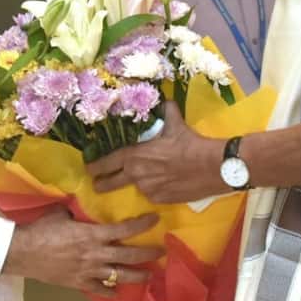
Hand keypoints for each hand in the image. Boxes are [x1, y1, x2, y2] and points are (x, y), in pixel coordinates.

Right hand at [2, 209, 162, 296]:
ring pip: (120, 276)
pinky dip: (111, 291)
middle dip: (148, 254)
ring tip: (149, 276)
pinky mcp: (79, 284)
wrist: (23, 253)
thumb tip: (82, 207)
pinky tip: (117, 292)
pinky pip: (100, 290)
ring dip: (137, 276)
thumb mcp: (61, 214)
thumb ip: (77, 212)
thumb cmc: (41, 230)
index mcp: (92, 234)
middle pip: (129, 256)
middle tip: (161, 252)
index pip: (124, 229)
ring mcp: (89, 271)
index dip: (142, 224)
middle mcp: (96, 254)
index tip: (155, 219)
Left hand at [85, 101, 226, 202]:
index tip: (88, 168)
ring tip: (147, 176)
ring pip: (136, 186)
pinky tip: (163, 181)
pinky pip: (152, 194)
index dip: (94, 166)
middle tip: (96, 184)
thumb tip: (164, 101)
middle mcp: (136, 175)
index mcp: (133, 156)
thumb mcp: (174, 123)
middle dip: (101, 183)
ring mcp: (147, 190)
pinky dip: (153, 188)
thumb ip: (165, 112)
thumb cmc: (189, 143)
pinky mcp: (160, 200)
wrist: (211, 166)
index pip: (106, 163)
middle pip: (110, 183)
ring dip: (136, 182)